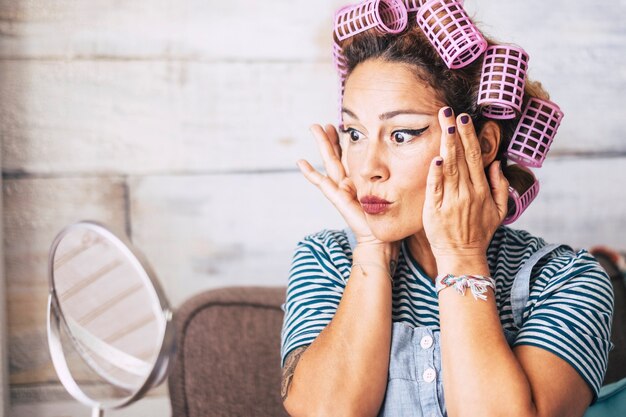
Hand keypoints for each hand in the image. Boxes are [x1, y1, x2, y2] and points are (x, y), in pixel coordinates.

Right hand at [297, 124, 386, 247]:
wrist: (378, 237)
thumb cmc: (386, 217)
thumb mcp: (390, 190)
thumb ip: (392, 179)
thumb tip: (409, 162)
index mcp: (359, 180)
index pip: (350, 155)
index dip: (346, 141)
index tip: (344, 125)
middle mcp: (348, 182)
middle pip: (337, 155)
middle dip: (330, 138)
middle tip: (323, 123)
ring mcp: (340, 189)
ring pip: (330, 161)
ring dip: (322, 144)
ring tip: (315, 128)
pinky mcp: (337, 197)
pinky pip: (321, 182)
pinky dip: (311, 173)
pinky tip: (301, 162)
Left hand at [422, 108, 509, 263]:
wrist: (462, 256)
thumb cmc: (479, 233)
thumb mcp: (499, 211)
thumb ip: (500, 187)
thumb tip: (497, 165)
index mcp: (482, 190)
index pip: (476, 157)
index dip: (470, 137)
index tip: (465, 120)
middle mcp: (468, 193)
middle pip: (461, 157)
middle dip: (455, 133)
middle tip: (449, 112)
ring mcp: (451, 201)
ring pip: (449, 169)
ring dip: (446, 146)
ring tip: (443, 126)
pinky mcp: (435, 210)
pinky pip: (435, 188)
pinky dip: (435, 174)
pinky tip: (436, 159)